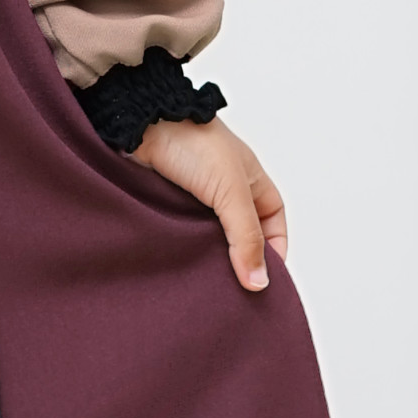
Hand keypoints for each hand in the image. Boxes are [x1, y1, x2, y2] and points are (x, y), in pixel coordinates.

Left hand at [134, 115, 286, 291]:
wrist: (143, 123)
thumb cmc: (195, 142)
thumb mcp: (231, 192)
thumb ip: (246, 237)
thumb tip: (259, 282)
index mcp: (252, 182)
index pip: (273, 225)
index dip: (274, 252)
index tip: (265, 282)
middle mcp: (226, 191)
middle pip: (241, 236)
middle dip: (240, 261)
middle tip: (235, 293)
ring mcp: (196, 198)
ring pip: (209, 238)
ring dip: (207, 257)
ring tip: (206, 285)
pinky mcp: (168, 204)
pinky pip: (181, 234)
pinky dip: (183, 248)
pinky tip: (181, 265)